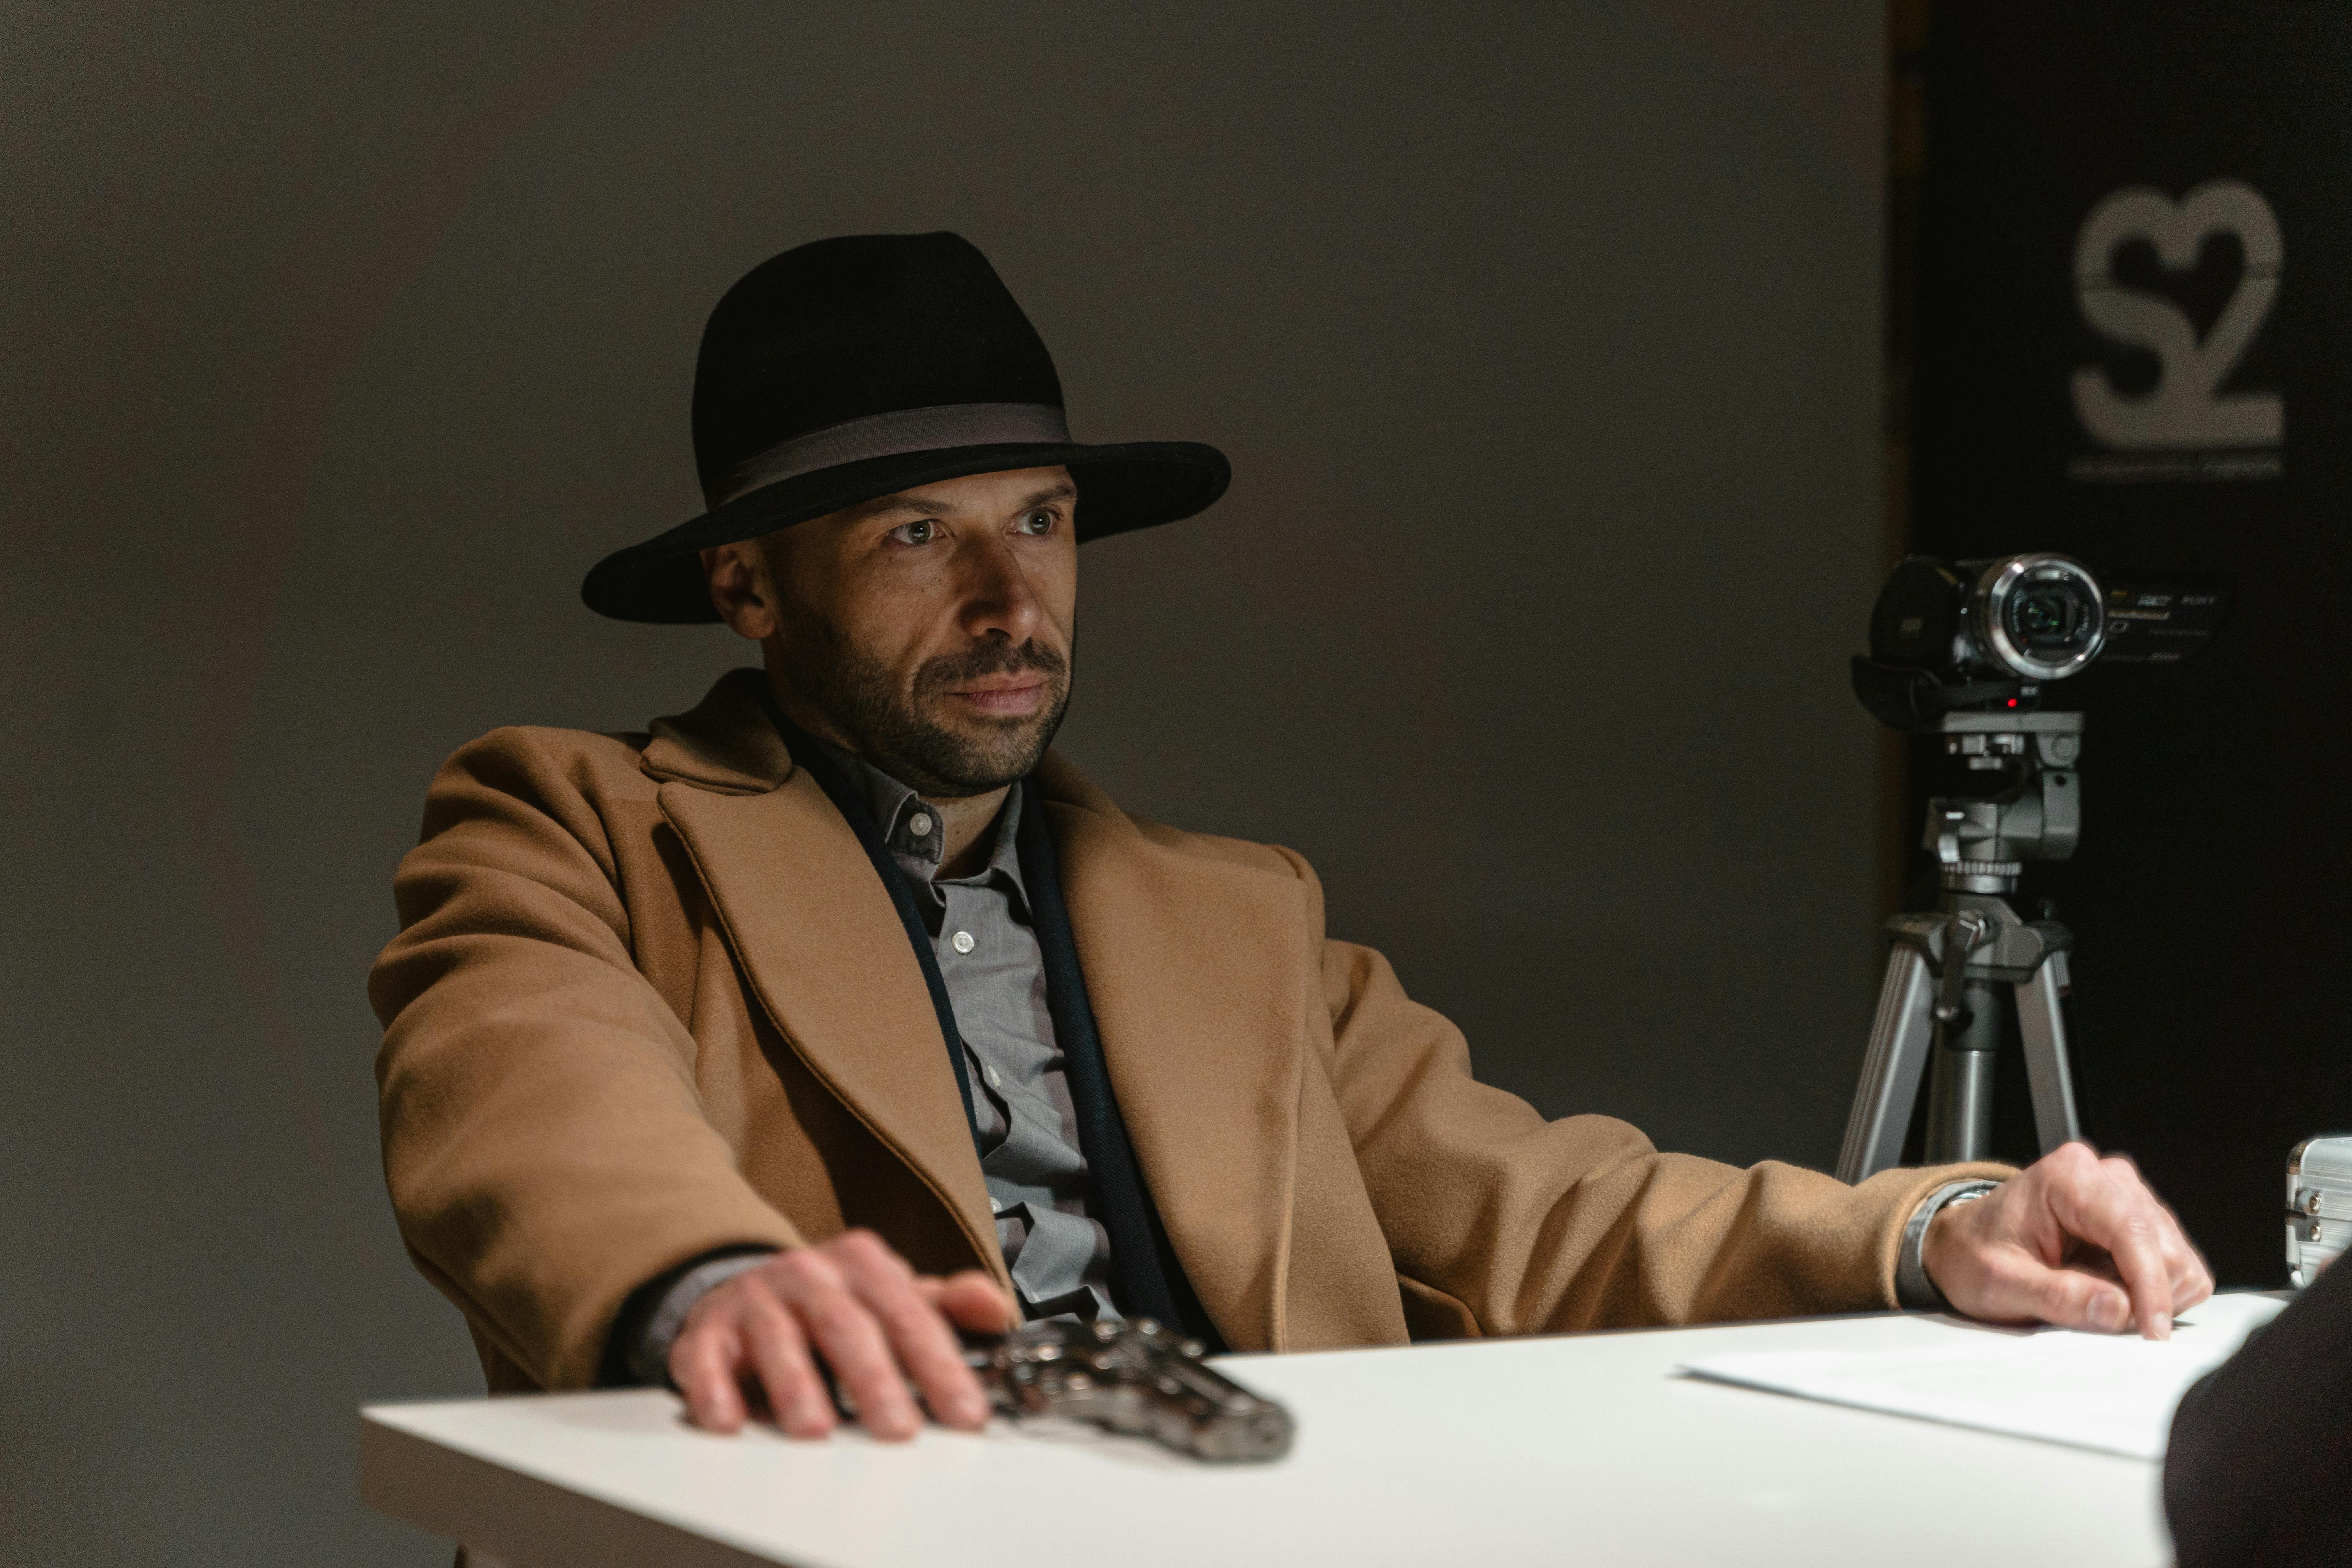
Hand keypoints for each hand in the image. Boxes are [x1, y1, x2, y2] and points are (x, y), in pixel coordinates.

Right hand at [668, 1229, 1013, 1439]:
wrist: (749, 1286)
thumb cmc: (833, 1302)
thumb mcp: (893, 1294)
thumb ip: (946, 1304)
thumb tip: (998, 1310)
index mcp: (863, 1265)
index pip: (909, 1315)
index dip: (940, 1366)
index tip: (965, 1413)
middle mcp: (809, 1274)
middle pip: (847, 1325)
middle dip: (875, 1380)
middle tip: (898, 1429)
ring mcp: (757, 1298)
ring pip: (779, 1339)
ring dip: (796, 1386)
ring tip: (816, 1431)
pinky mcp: (709, 1329)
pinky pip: (706, 1357)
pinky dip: (714, 1388)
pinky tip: (728, 1421)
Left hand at [1923, 1141, 2212, 1338]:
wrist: (1965, 1245)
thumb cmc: (1975, 1256)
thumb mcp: (2000, 1284)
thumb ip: (2058, 1297)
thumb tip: (2119, 1310)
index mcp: (2068, 1177)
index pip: (2132, 1229)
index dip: (2149, 1285)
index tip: (2151, 1331)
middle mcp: (2107, 1176)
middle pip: (2165, 1246)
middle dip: (2148, 1295)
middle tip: (2103, 1318)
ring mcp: (2129, 1196)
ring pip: (2179, 1258)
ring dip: (2152, 1295)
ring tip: (2096, 1299)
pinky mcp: (2142, 1222)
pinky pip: (2177, 1266)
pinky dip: (2156, 1292)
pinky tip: (2113, 1291)